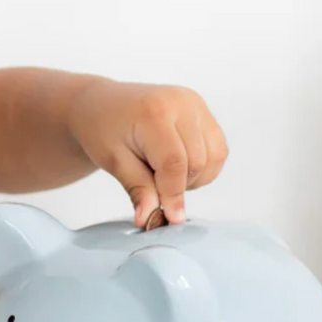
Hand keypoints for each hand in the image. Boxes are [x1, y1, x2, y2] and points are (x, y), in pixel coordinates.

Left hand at [67, 79, 227, 226]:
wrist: (103, 103)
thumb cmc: (103, 128)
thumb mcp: (113, 161)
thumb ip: (138, 189)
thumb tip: (150, 219)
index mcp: (154, 111)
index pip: (175, 162)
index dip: (174, 195)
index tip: (171, 219)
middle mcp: (181, 102)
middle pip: (198, 162)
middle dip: (179, 185)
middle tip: (151, 183)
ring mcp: (196, 104)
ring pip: (214, 157)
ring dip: (195, 176)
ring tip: (163, 170)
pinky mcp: (204, 111)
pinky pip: (218, 149)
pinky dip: (204, 166)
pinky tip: (178, 164)